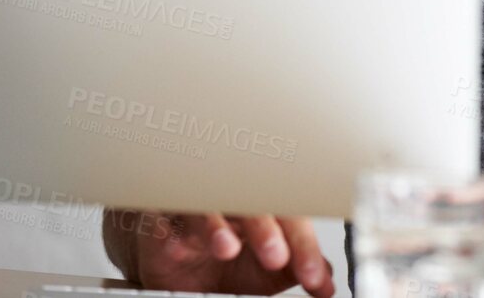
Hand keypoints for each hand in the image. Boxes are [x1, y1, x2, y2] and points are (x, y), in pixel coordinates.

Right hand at [119, 210, 334, 297]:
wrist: (168, 260)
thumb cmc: (218, 258)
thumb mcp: (263, 271)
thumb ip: (295, 269)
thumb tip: (326, 282)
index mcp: (263, 209)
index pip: (291, 218)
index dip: (305, 247)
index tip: (314, 276)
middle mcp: (230, 203)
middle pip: (252, 202)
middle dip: (267, 229)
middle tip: (277, 257)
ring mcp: (193, 209)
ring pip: (205, 204)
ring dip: (217, 226)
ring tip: (227, 249)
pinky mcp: (157, 222)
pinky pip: (161, 220)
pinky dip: (169, 232)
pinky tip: (177, 248)